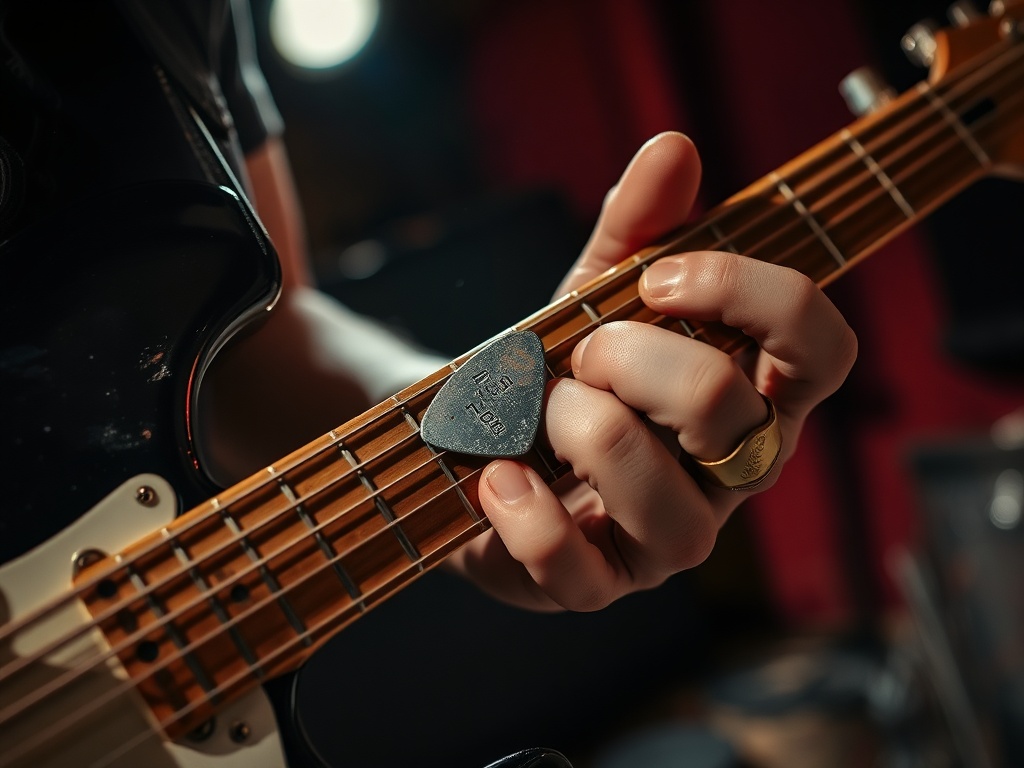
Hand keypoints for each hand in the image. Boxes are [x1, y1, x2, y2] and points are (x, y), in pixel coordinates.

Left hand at [447, 132, 856, 611]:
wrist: (486, 441)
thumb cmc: (565, 366)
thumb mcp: (596, 290)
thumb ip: (634, 228)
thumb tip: (672, 149)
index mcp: (754, 395)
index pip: (822, 349)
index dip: (750, 296)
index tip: (659, 279)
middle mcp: (731, 477)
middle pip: (726, 409)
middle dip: (628, 357)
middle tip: (578, 350)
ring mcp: (667, 540)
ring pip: (665, 499)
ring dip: (581, 430)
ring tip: (542, 411)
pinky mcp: (596, 587)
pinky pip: (576, 572)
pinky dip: (524, 511)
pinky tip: (497, 473)